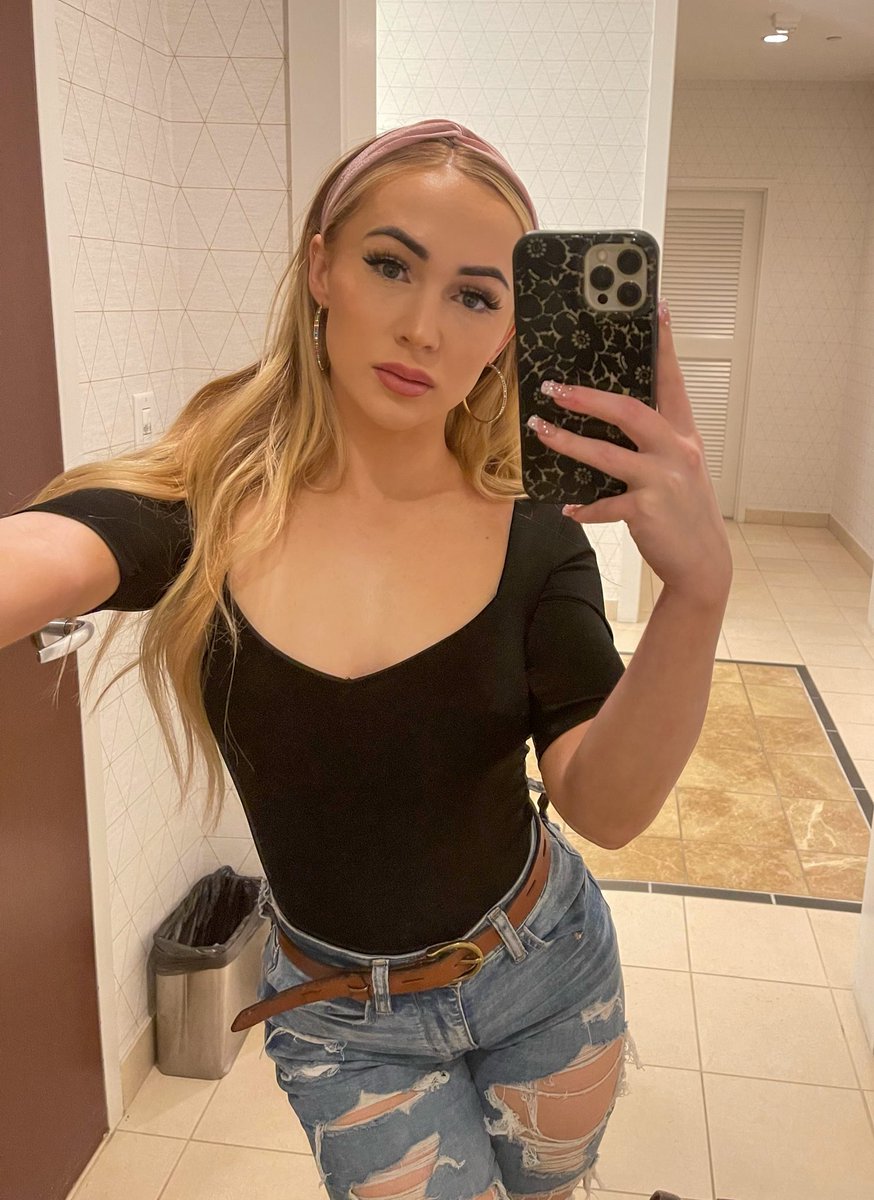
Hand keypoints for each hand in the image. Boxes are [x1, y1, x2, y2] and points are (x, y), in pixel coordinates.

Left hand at [529, 300, 732, 605]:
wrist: (703, 562)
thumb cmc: (684, 512)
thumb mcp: (678, 470)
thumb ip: (652, 445)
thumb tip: (606, 425)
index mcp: (684, 437)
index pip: (673, 382)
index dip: (664, 346)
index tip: (657, 309)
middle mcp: (677, 453)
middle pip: (631, 412)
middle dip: (589, 397)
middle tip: (555, 388)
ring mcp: (663, 481)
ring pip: (607, 455)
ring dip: (568, 442)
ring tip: (540, 430)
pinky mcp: (647, 511)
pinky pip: (604, 504)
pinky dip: (584, 507)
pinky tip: (569, 509)